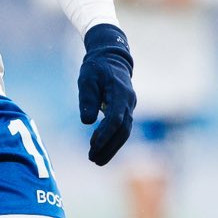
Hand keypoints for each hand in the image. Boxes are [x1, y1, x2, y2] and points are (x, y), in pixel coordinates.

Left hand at [77, 22, 135, 165]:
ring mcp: (129, 107)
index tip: (93, 147)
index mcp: (120, 93)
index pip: (115, 120)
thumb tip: (87, 122)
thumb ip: (87, 98)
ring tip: (96, 160)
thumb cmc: (97, 68)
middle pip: (123, 130)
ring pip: (124, 132)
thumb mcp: (87, 79)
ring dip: (111, 148)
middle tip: (93, 159)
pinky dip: (113, 141)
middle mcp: (129, 102)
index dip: (105, 135)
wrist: (112, 58)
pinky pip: (122, 129)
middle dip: (109, 147)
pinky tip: (101, 150)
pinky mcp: (126, 111)